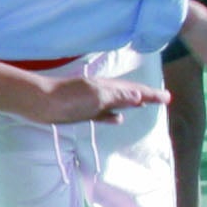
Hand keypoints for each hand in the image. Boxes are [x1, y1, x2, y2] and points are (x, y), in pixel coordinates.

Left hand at [34, 69, 168, 123]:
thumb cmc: (67, 99)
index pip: (135, 90)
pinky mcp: (82, 111)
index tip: (168, 97)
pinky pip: (104, 113)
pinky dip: (114, 115)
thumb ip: (117, 96)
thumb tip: (139, 95)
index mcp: (108, 86)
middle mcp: (102, 92)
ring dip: (132, 104)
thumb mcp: (96, 96)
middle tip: (163, 99)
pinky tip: (118, 119)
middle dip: (146, 96)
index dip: (151, 94)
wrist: (39, 103)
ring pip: (118, 103)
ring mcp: (92, 101)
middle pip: (129, 94)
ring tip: (145, 106)